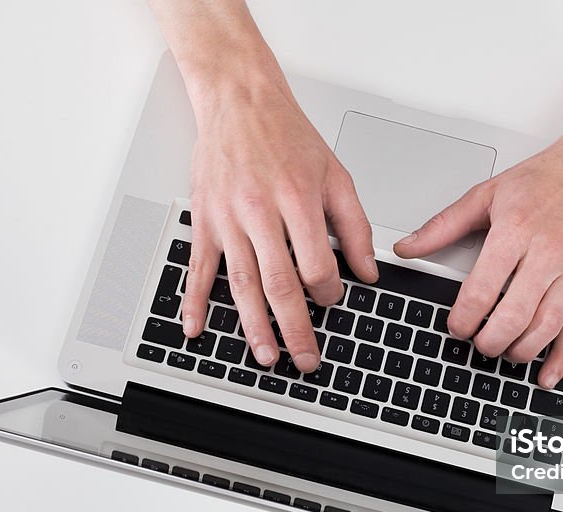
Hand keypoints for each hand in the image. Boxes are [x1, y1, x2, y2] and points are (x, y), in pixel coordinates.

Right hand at [182, 68, 377, 372]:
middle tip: (306, 359)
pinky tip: (196, 327)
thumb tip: (368, 270)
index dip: (328, 293)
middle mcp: (260, 212)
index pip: (316, 265)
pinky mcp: (204, 220)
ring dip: (253, 326)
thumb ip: (355, 226)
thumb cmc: (286, 135)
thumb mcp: (335, 176)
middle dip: (295, 329)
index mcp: (297, 201)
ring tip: (266, 355)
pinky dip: (194, 301)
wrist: (240, 101)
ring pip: (241, 283)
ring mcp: (227, 219)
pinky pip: (197, 267)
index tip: (333, 301)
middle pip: (279, 284)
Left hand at [393, 112, 562, 388]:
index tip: (456, 326)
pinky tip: (545, 374)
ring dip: (520, 351)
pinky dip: (560, 359)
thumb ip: (444, 225)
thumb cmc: (548, 178)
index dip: (464, 318)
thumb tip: (408, 246)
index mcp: (515, 232)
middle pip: (514, 316)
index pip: (483, 289)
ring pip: (545, 328)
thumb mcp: (488, 193)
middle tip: (478, 344)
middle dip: (489, 341)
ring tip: (503, 353)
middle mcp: (546, 255)